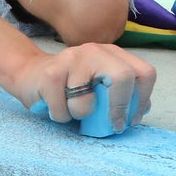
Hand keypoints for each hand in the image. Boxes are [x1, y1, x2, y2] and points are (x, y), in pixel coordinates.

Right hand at [18, 42, 156, 131]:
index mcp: (113, 54)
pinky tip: (56, 106)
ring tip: (72, 109)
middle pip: (123, 78)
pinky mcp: (51, 72)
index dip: (143, 99)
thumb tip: (141, 109)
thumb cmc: (70, 87)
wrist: (31, 74)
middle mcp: (96, 51)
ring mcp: (73, 58)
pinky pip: (63, 110)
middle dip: (119, 108)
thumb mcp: (100, 86)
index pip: (145, 72)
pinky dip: (60, 116)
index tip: (131, 120)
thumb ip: (120, 92)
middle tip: (113, 125)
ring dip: (80, 115)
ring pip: (87, 103)